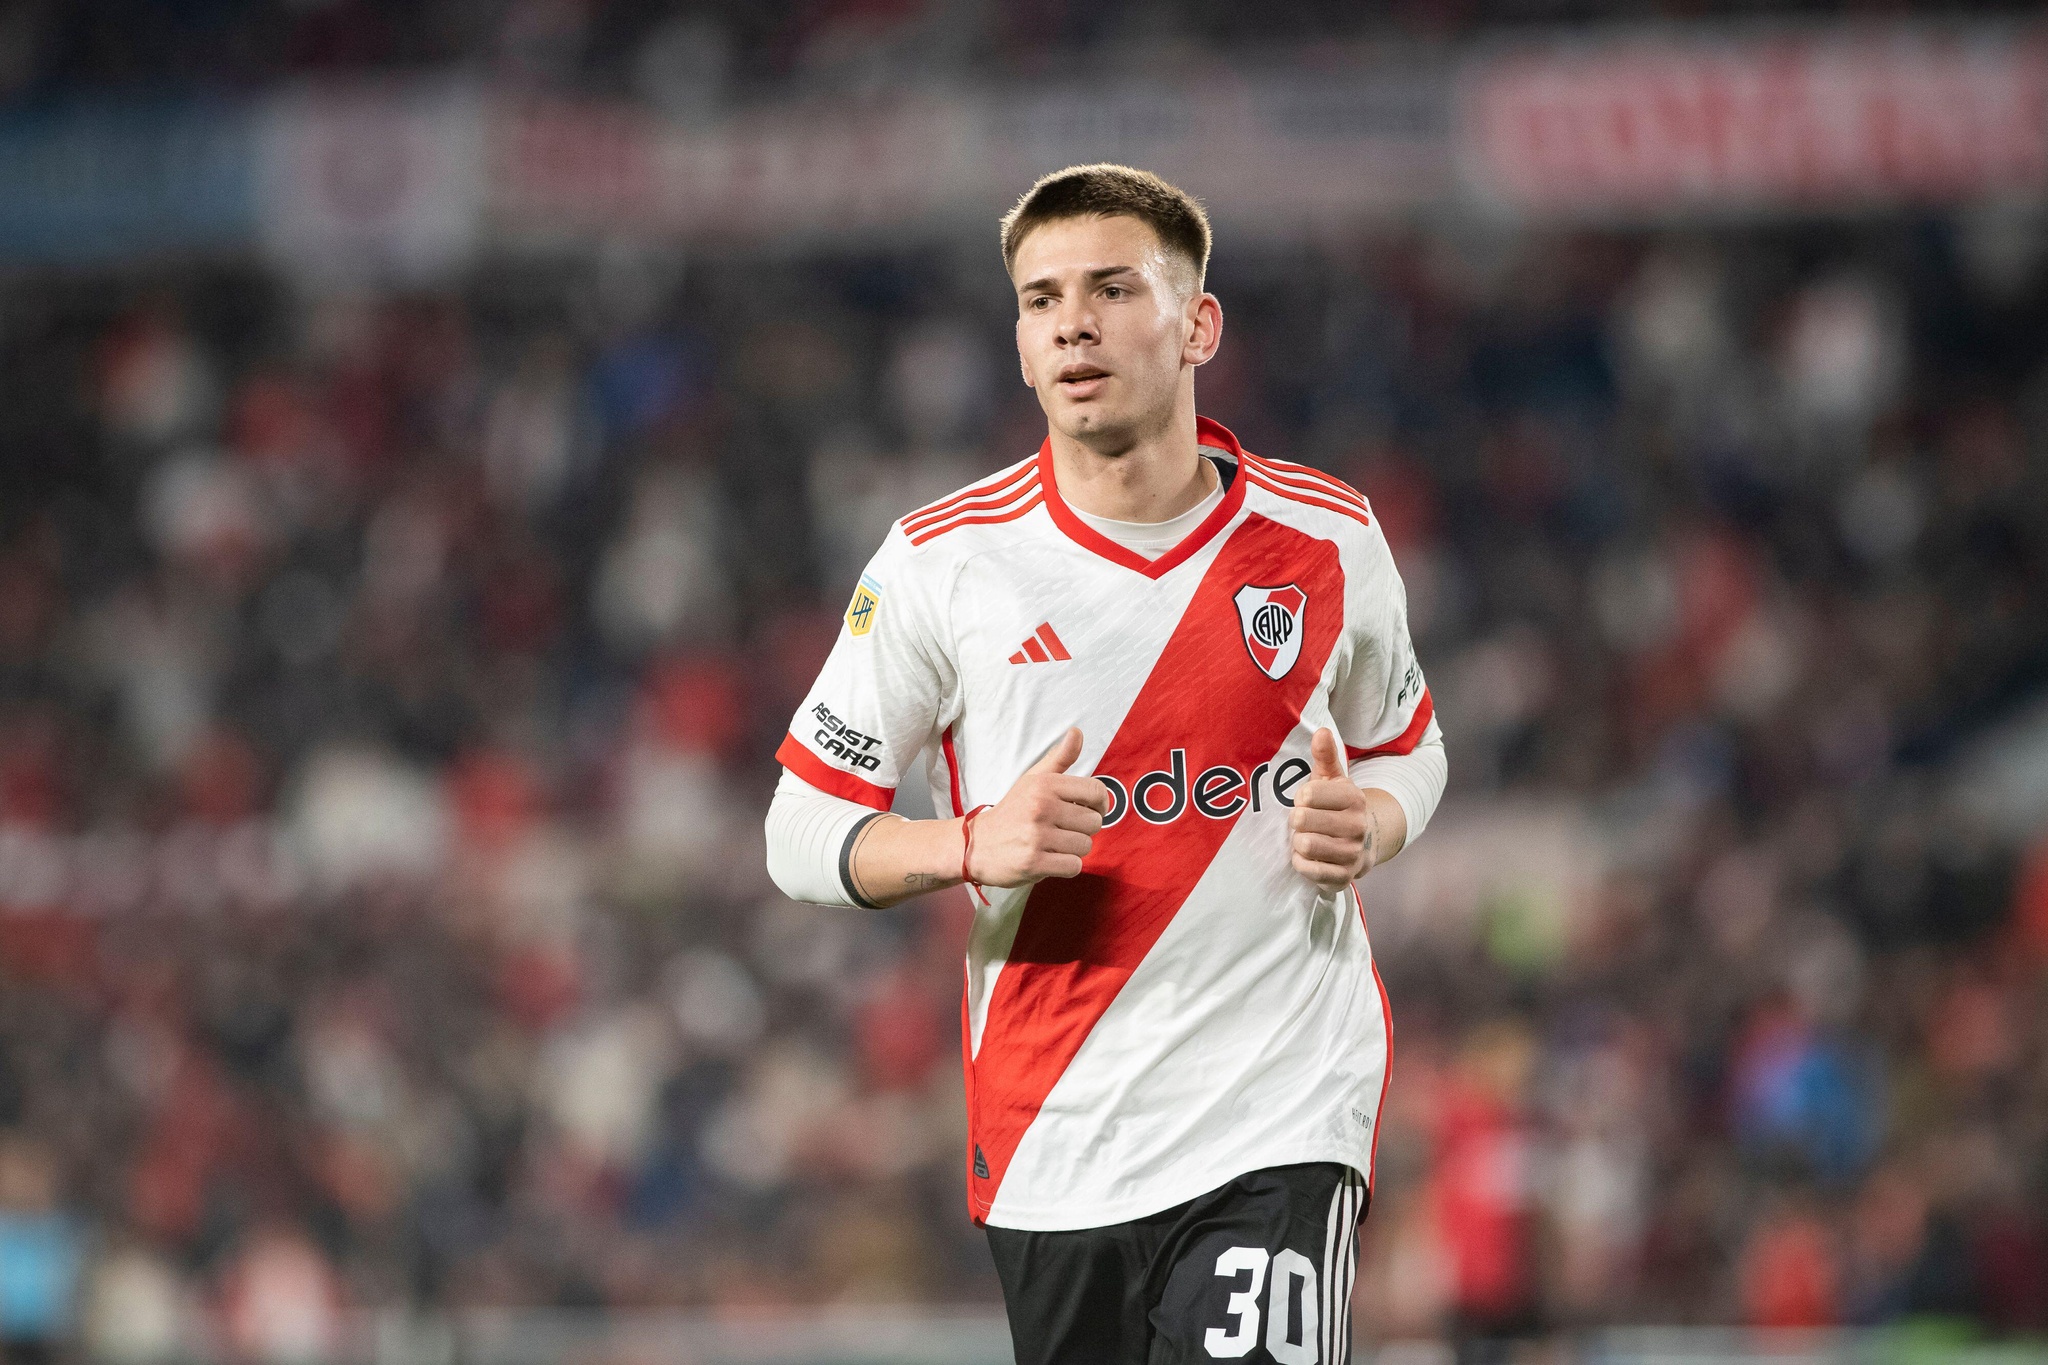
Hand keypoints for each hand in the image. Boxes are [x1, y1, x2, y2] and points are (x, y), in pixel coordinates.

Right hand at [967, 727, 1111, 887]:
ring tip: (1054, 844)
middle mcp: (1041, 807)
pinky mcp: (1033, 863)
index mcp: (1045, 784)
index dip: (1100, 804)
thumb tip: (1077, 732)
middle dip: (1083, 830)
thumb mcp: (1032, 780)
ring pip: (1085, 846)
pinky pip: (1074, 866)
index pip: (1096, 791)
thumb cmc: (1012, 812)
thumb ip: (1059, 758)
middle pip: (1094, 822)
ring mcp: (1036, 836)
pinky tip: (1051, 859)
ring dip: (1074, 849)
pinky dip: (1066, 866)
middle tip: (1064, 830)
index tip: (1089, 811)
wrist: (975, 845)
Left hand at [1289, 728, 1377, 890]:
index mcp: (1353, 797)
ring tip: (1308, 837)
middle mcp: (1357, 826)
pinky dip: (1301, 863)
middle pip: (1302, 820)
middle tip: (1304, 822)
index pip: (1307, 794)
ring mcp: (1352, 853)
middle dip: (1297, 820)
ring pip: (1304, 845)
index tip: (1307, 800)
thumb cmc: (1336, 806)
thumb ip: (1325, 755)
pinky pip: (1307, 869)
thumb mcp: (1331, 778)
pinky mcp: (1343, 877)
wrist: (1362, 844)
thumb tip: (1321, 731)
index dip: (1300, 798)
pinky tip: (1309, 856)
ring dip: (1298, 842)